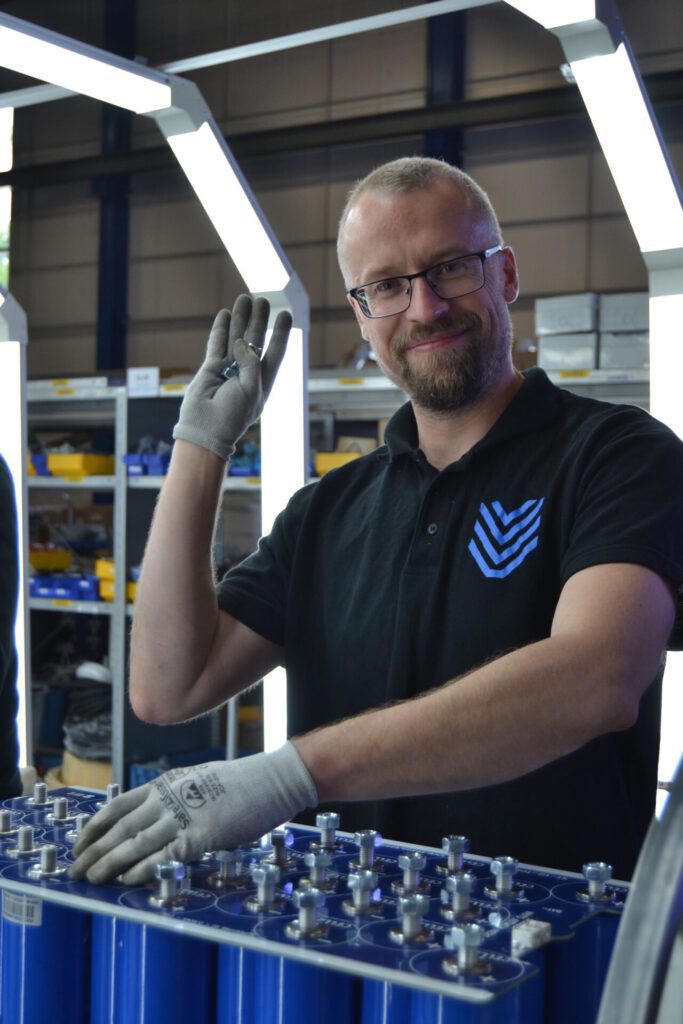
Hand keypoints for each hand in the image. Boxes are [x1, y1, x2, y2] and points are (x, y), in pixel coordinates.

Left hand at [69, 742, 316, 884]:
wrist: (272, 780)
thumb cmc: (240, 783)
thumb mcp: (197, 780)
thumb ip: (173, 797)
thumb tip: (152, 817)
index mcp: (166, 784)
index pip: (118, 806)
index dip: (95, 826)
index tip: (79, 843)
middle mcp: (168, 798)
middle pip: (120, 827)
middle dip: (94, 850)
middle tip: (75, 869)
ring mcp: (184, 816)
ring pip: (135, 842)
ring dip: (110, 862)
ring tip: (91, 878)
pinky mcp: (201, 835)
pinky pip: (165, 855)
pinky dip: (143, 868)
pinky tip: (127, 879)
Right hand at [172, 294, 291, 460]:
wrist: (205, 429)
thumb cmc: (232, 416)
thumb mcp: (252, 390)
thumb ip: (250, 362)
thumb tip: (241, 340)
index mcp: (262, 383)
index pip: (275, 353)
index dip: (281, 334)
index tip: (286, 314)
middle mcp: (246, 374)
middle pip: (255, 341)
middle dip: (259, 320)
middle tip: (263, 300)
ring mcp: (227, 370)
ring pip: (235, 338)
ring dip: (240, 319)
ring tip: (244, 298)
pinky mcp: (210, 368)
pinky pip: (216, 344)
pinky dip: (220, 329)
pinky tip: (225, 314)